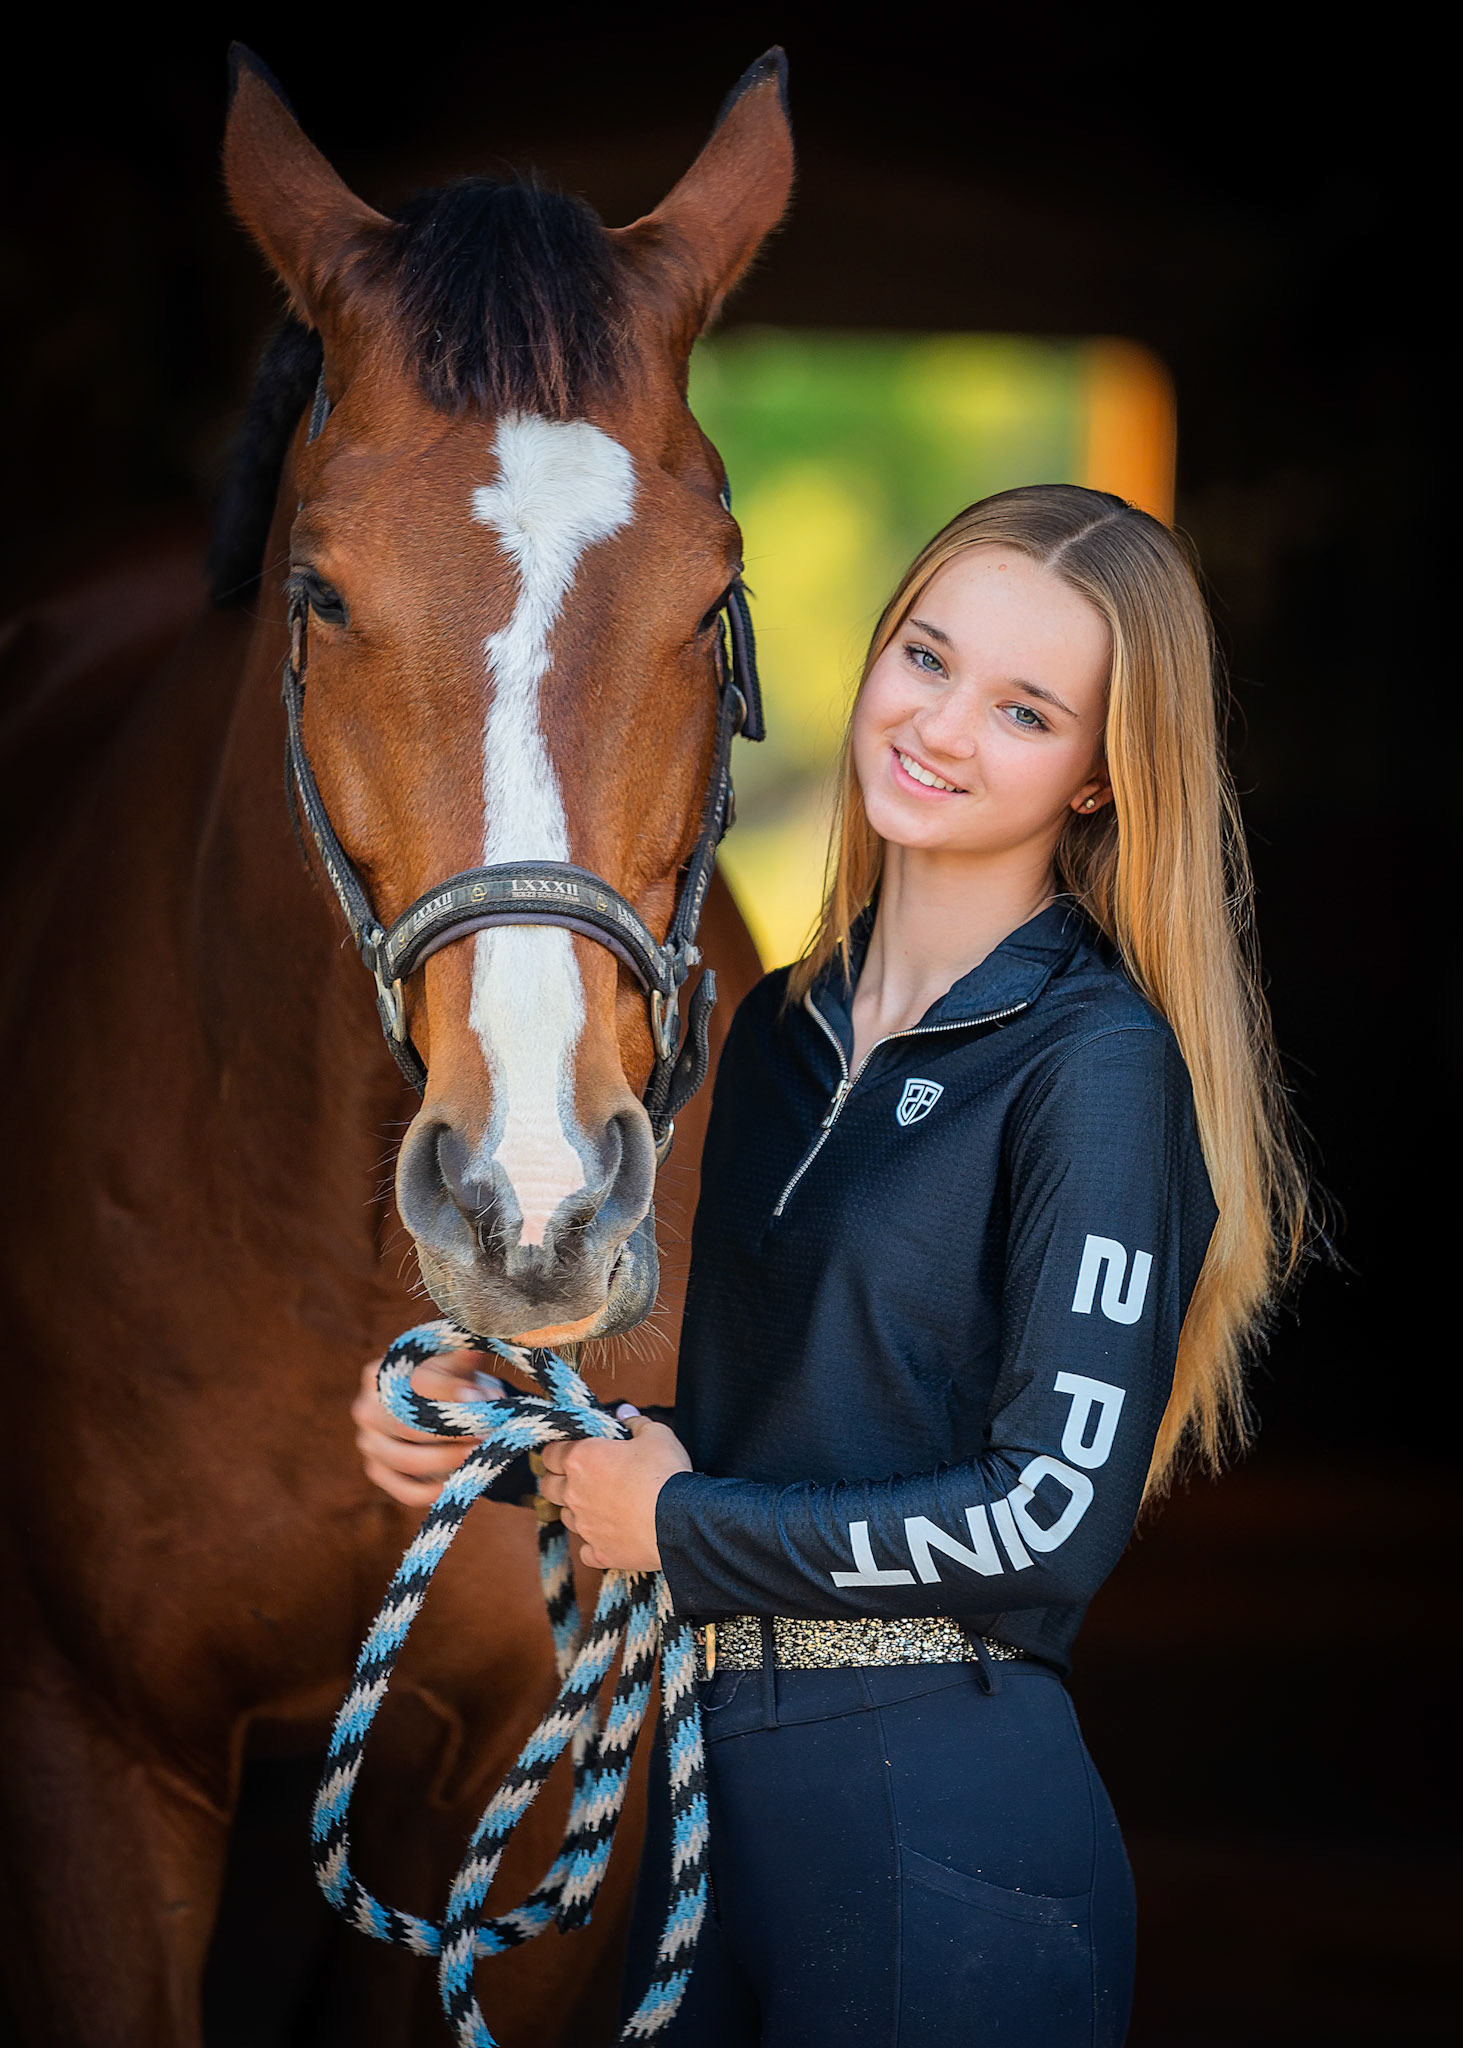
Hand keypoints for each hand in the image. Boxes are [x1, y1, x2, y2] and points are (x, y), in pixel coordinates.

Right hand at [351, 1350, 506, 1507]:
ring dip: (446, 1460)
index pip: (413, 1384)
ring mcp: (369, 1443)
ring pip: (405, 1459)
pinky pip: (405, 1490)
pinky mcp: (378, 1471)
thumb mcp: (457, 1363)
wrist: (443, 1408)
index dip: (449, 1391)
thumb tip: (473, 1361)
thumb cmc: (450, 1380)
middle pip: (405, 1425)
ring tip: (476, 1454)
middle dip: (450, 1431)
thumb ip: (465, 1358)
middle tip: (484, 1433)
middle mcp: (366, 1409)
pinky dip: (434, 1490)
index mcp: (380, 1374)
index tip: (479, 1398)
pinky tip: (459, 1479)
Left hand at [538, 1409, 691, 1572]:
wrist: (680, 1521)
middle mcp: (575, 1493)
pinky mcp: (599, 1552)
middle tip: (579, 1478)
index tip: (571, 1451)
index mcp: (581, 1459)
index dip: (558, 1451)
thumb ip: (635, 1422)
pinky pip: (586, 1550)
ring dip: (577, 1511)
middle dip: (558, 1481)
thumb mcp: (656, 1435)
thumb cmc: (665, 1472)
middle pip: (548, 1487)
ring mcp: (585, 1526)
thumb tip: (624, 1413)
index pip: (550, 1453)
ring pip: (566, 1517)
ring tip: (601, 1505)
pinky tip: (610, 1535)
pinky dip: (594, 1543)